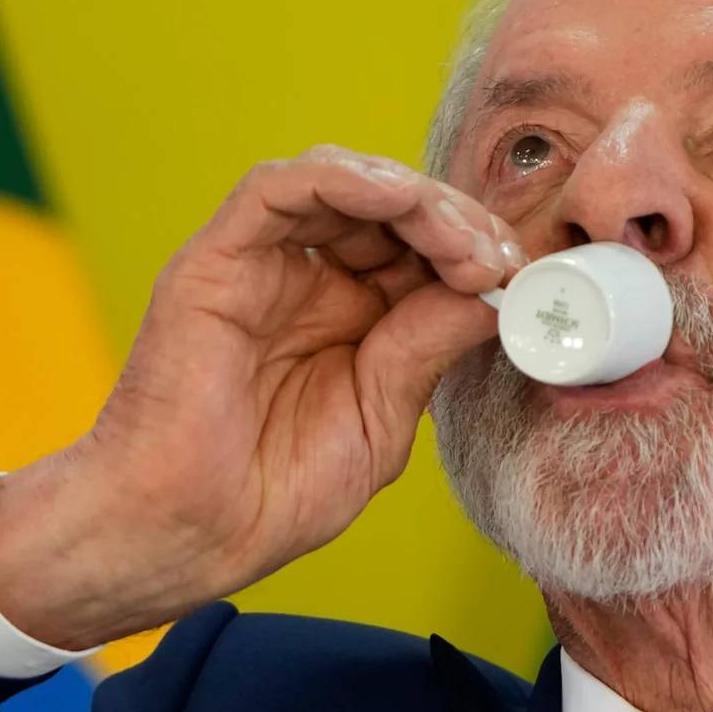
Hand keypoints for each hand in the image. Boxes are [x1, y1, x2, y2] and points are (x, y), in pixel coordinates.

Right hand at [0, 145, 524, 649]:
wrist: (190, 534)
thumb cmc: (271, 495)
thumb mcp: (381, 418)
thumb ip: (427, 346)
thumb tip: (496, 291)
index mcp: (347, 318)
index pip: (420, 250)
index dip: (475, 249)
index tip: (522, 277)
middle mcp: (305, 280)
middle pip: (390, 208)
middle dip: (456, 220)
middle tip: (500, 256)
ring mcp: (259, 267)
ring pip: (342, 183)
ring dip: (414, 197)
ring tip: (461, 240)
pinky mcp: (216, 261)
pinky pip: (276, 189)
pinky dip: (341, 177)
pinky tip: (396, 198)